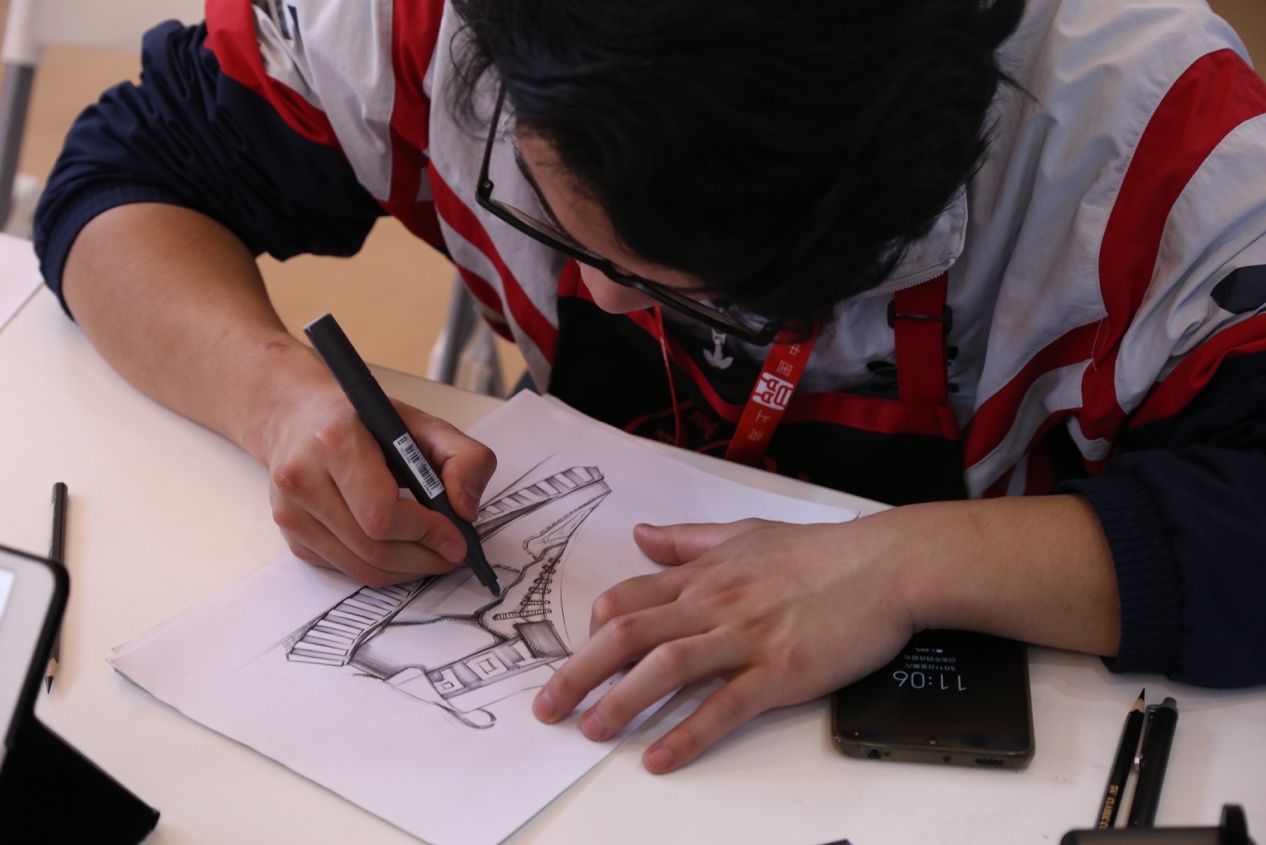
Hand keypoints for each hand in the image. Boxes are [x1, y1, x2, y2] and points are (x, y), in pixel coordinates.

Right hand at [264, 380, 496, 585]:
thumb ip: (464, 458)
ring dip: (408, 569)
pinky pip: (346, 569)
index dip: (426, 532)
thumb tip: (466, 509)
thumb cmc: (365, 422)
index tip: (457, 538)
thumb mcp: (424, 424)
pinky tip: (400, 549)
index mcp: (335, 440)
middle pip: (373, 547)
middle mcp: (302, 478)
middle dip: (424, 558)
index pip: (382, 512)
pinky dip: (382, 568)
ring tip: (434, 554)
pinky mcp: (292, 536)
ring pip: (361, 567)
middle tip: (453, 553)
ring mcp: (291, 512)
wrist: (301, 418)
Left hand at [532, 516, 917, 773]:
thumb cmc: (820, 552)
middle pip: (630, 634)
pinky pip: (725, 706)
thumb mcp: (743, 532)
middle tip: (547, 707)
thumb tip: (640, 534)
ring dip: (623, 702)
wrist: (886, 565)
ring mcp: (746, 637)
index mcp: (704, 575)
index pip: (629, 599)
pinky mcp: (781, 670)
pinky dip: (689, 733)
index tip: (575, 656)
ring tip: (592, 731)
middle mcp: (714, 604)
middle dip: (581, 672)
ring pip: (667, 668)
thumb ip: (686, 539)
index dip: (593, 630)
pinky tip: (661, 757)